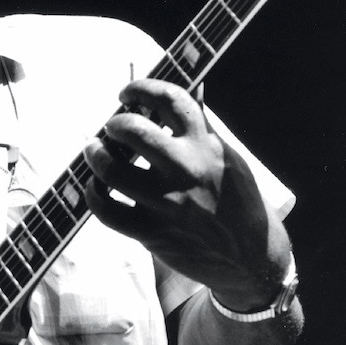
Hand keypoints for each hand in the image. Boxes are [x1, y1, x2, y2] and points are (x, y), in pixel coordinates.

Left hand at [83, 79, 290, 309]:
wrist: (251, 256)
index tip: (129, 93)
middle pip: (133, 131)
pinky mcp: (154, 233)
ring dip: (96, 156)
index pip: (170, 99)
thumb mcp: (226, 157)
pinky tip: (96, 188)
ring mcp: (168, 202)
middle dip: (114, 123)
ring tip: (94, 151)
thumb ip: (200, 128)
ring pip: (112, 171)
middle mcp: (186, 169)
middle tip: (110, 127)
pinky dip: (94, 196)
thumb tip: (180, 96)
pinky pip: (108, 211)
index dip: (142, 88)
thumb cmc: (237, 200)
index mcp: (205, 144)